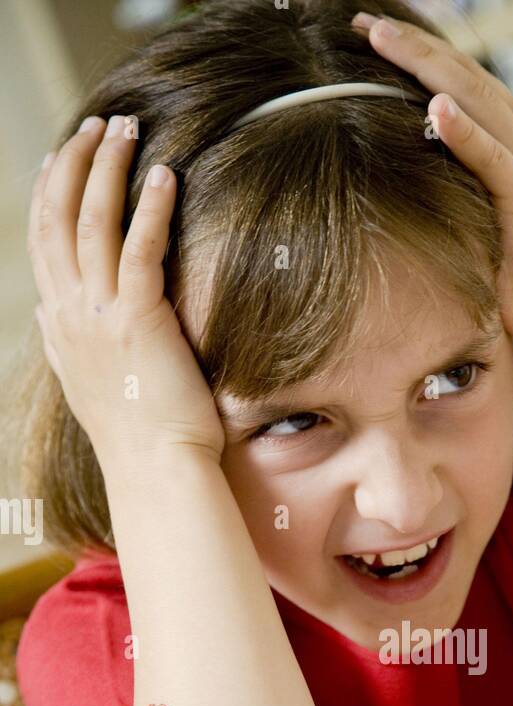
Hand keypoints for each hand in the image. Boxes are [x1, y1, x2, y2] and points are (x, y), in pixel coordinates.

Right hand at [28, 114, 225, 466]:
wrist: (158, 471)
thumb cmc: (138, 435)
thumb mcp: (85, 383)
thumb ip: (63, 343)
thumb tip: (45, 315)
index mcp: (60, 325)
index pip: (42, 241)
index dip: (49, 191)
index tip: (62, 153)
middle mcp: (71, 314)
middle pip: (57, 217)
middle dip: (75, 162)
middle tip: (99, 124)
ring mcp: (101, 316)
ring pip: (93, 221)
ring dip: (110, 168)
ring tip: (128, 130)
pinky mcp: (140, 321)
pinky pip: (140, 248)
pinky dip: (151, 207)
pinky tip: (166, 176)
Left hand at [350, 12, 512, 346]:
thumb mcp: (482, 206)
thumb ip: (458, 174)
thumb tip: (410, 160)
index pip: (459, 75)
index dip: (416, 48)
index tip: (369, 29)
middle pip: (461, 73)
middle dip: (411, 44)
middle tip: (362, 21)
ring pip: (472, 98)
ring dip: (425, 66)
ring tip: (382, 40)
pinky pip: (491, 156)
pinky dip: (464, 130)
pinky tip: (436, 107)